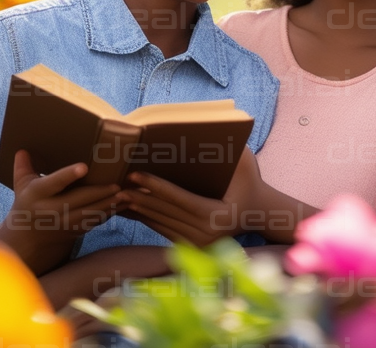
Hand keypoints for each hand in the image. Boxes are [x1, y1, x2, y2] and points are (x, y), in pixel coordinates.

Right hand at [0, 150, 124, 274]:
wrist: (29, 238)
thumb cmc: (27, 203)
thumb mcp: (21, 185)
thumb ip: (23, 167)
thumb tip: (22, 149)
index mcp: (38, 194)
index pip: (54, 183)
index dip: (69, 175)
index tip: (84, 167)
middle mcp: (51, 210)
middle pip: (78, 200)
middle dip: (99, 193)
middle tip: (117, 184)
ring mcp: (65, 222)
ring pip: (90, 213)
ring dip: (109, 204)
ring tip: (126, 194)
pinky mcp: (76, 230)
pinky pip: (95, 222)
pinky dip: (110, 213)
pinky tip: (123, 205)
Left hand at [120, 146, 264, 247]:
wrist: (258, 213)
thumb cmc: (250, 183)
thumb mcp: (247, 164)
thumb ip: (234, 149)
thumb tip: (217, 130)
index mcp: (218, 215)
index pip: (181, 199)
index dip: (156, 187)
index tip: (135, 175)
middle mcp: (207, 234)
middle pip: (166, 213)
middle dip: (140, 198)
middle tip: (117, 184)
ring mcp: (198, 244)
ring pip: (161, 224)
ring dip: (138, 210)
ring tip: (117, 196)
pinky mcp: (191, 246)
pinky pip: (163, 231)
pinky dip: (146, 219)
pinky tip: (131, 208)